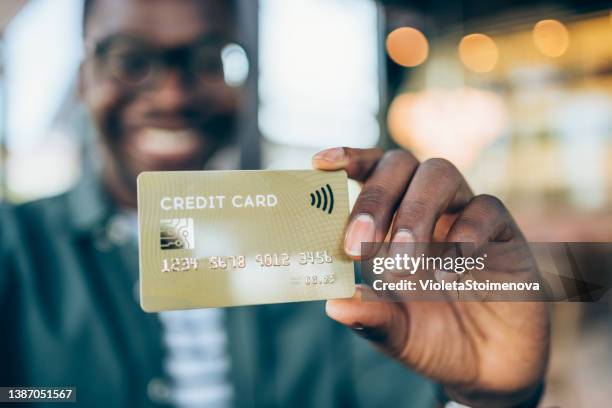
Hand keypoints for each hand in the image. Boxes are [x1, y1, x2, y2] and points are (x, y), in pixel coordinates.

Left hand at [312, 147, 549, 406]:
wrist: (487, 368)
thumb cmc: (432, 338)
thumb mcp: (394, 333)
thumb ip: (369, 316)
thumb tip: (334, 305)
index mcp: (392, 221)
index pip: (371, 173)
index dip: (348, 159)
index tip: (320, 164)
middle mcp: (427, 209)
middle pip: (401, 164)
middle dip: (375, 197)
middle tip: (358, 244)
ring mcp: (466, 215)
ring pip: (441, 174)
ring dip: (415, 212)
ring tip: (403, 263)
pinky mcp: (505, 234)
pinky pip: (488, 208)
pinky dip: (465, 232)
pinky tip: (449, 273)